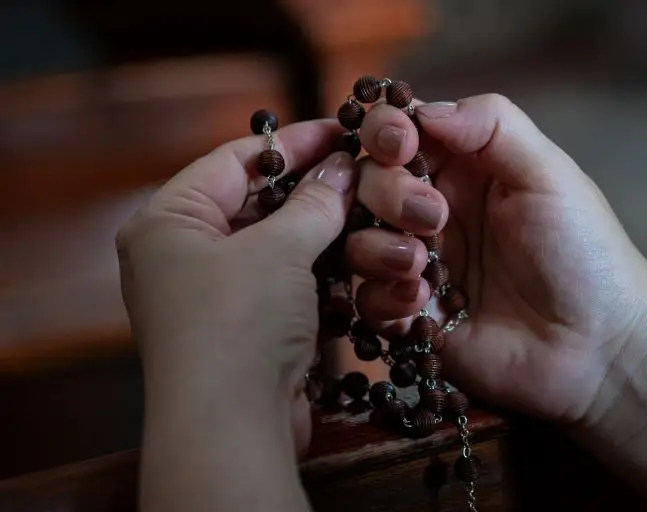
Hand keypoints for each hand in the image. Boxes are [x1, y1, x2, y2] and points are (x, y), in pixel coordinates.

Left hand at [116, 119, 354, 454]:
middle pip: (262, 207)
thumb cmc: (238, 322)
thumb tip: (344, 167)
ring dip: (330, 240)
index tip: (340, 130)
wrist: (234, 429)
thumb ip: (314, 203)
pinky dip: (326, 279)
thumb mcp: (278, 249)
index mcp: (169, 222)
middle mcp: (186, 256)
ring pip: (283, 251)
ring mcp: (220, 298)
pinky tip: (366, 265)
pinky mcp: (251, 331)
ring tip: (374, 218)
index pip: (234, 161)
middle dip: (316, 195)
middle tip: (364, 175)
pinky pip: (292, 289)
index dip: (290, 144)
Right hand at [347, 94, 646, 421]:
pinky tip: (424, 304)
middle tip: (432, 218)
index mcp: (462, 167)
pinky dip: (385, 298)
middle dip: (387, 194)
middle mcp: (430, 210)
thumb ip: (492, 125)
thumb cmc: (582, 251)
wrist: (597, 345)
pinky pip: (367, 299)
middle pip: (367, 183)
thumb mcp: (548, 173)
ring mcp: (417, 264)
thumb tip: (421, 110)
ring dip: (378, 248)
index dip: (384, 132)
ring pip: (356, 241)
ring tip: (422, 268)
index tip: (398, 145)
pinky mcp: (411, 315)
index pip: (398, 134)